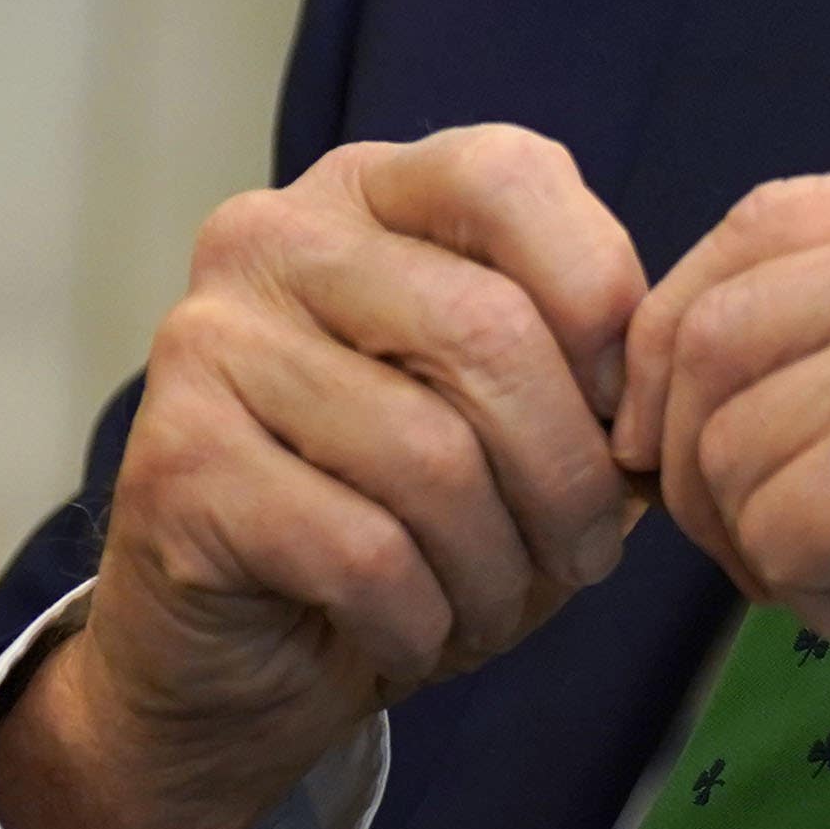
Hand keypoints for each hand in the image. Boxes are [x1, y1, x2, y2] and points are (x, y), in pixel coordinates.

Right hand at [0, 126, 647, 828]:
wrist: (241, 652)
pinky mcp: (176, 467)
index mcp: (369, 188)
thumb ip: (583, 361)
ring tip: (499, 607)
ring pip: (430, 455)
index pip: (510, 176)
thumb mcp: (513, 410)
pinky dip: (423, 617)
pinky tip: (416, 635)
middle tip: (589, 553)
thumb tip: (653, 393)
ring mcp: (210, 344)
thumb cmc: (403, 512)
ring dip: (499, 565)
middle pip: (485, 328)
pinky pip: (363, 551)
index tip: (624, 417)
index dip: (600, 298)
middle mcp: (273, 237)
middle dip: (569, 471)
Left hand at [617, 158, 829, 815]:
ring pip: (723, 433)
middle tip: (774, 539)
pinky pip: (764, 525)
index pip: (767, 221)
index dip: (686, 332)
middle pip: (717, 322)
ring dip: (763, 537)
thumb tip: (673, 344)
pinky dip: (810, 598)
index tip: (680, 430)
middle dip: (696, 456)